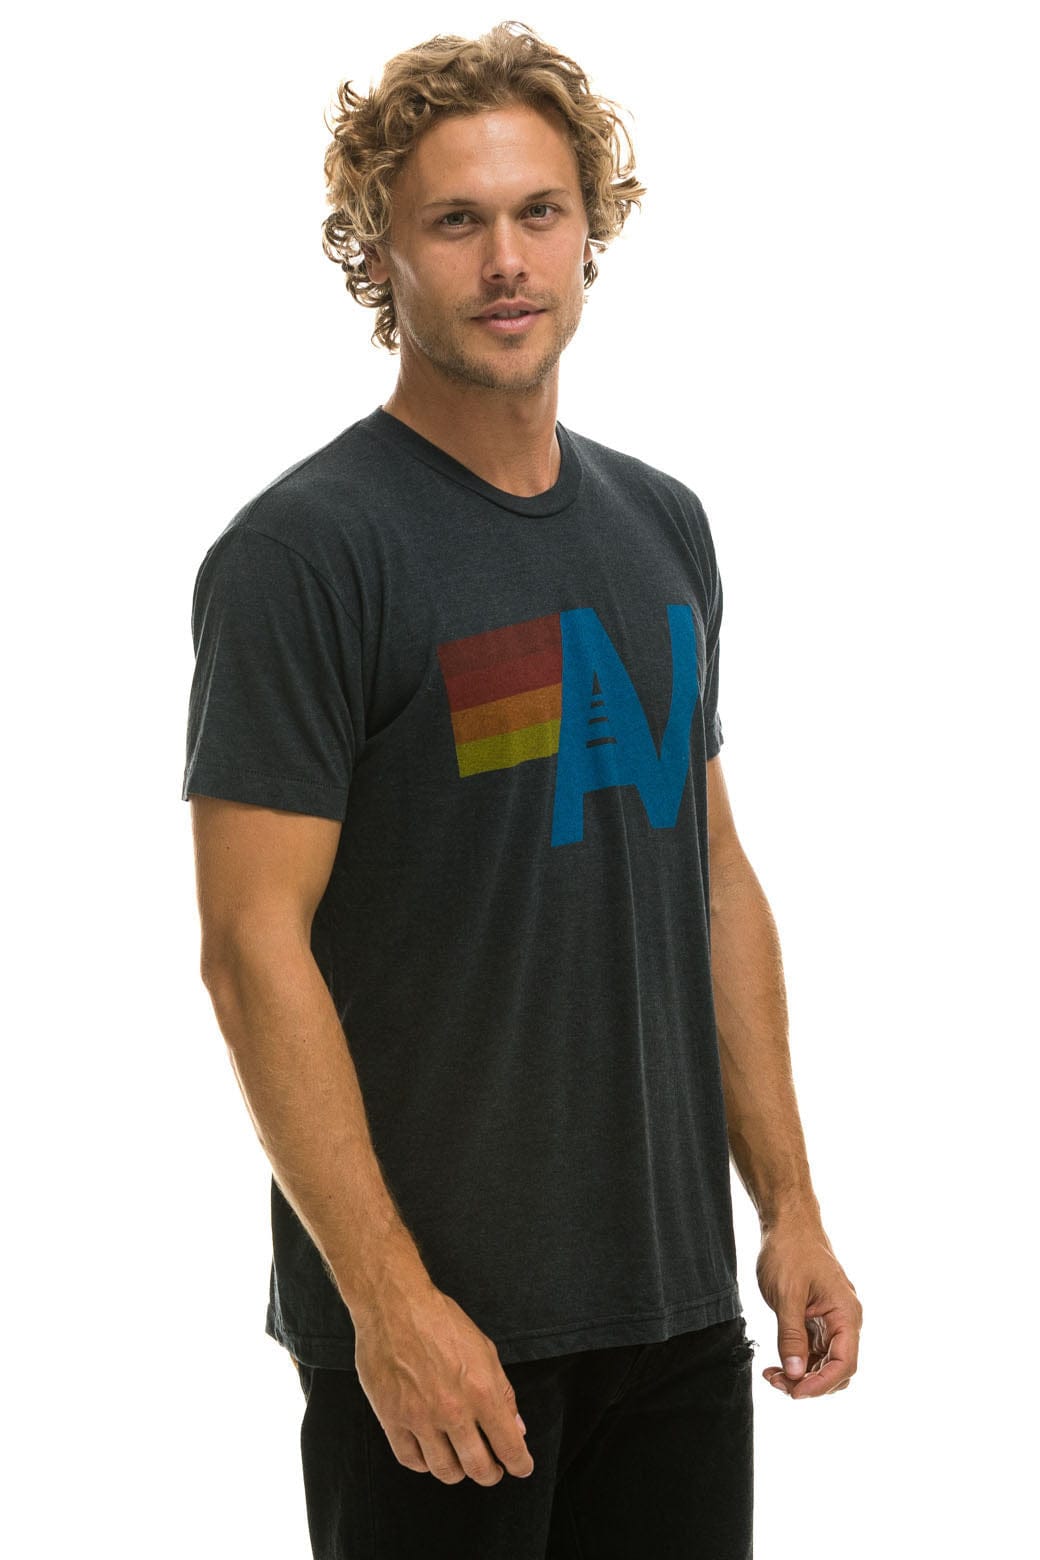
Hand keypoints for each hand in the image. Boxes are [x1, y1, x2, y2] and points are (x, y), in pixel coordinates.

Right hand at [353, 1281, 534, 1484]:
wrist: (395, 1305)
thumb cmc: (441, 1321)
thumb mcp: (485, 1349)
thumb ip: (503, 1392)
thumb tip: (517, 1427)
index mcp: (482, 1391)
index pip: (509, 1446)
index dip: (520, 1464)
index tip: (521, 1468)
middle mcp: (452, 1410)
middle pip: (478, 1468)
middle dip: (491, 1475)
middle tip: (492, 1470)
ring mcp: (420, 1417)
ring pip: (444, 1471)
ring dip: (458, 1472)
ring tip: (461, 1463)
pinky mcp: (391, 1418)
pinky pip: (411, 1460)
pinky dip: (424, 1464)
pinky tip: (430, 1455)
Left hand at [756, 1216, 862, 1398]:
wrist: (787, 1223)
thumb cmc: (790, 1250)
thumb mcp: (786, 1295)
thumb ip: (791, 1336)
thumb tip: (796, 1374)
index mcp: (846, 1314)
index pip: (845, 1364)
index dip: (821, 1385)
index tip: (794, 1393)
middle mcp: (844, 1320)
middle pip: (837, 1369)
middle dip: (810, 1383)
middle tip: (777, 1383)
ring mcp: (831, 1321)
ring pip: (824, 1363)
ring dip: (802, 1375)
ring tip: (772, 1375)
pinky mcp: (817, 1319)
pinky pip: (814, 1350)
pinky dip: (797, 1361)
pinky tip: (776, 1364)